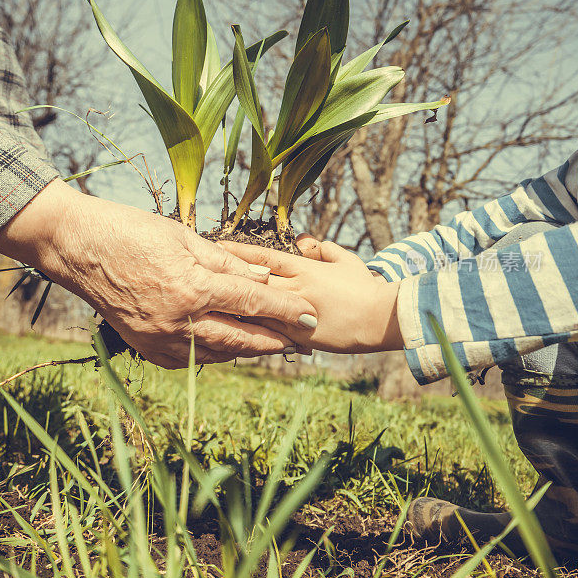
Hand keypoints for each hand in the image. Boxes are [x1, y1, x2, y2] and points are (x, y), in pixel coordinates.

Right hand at [0, 179, 317, 366]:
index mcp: (192, 287)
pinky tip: (230, 347)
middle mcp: (178, 321)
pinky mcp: (145, 347)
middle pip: (242, 337)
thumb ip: (226, 262)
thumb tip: (260, 277)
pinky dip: (214, 353)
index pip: (252, 304)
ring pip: (218, 352)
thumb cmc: (130, 232)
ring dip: (250, 349)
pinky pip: (190, 358)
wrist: (77, 248)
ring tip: (275, 345)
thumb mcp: (183, 237)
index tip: (311, 315)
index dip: (286, 310)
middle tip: (304, 340)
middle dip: (278, 340)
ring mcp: (160, 339)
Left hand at [218, 238, 402, 353]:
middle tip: (198, 269)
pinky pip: (269, 333)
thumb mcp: (344, 259)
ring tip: (204, 303)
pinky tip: (229, 332)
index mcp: (304, 269)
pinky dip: (250, 331)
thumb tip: (303, 241)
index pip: (263, 258)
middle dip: (225, 275)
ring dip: (231, 305)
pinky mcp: (299, 336)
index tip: (215, 245)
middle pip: (252, 281)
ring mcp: (295, 313)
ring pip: (256, 309)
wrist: (380, 317)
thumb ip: (321, 248)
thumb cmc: (364, 286)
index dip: (238, 251)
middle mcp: (294, 289)